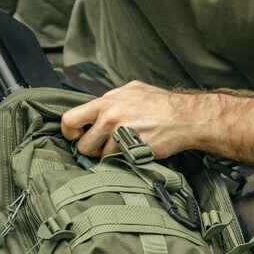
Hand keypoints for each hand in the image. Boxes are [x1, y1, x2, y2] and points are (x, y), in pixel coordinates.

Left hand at [61, 82, 197, 158]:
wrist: (184, 118)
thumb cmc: (161, 104)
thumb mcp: (132, 90)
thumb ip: (111, 99)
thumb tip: (98, 106)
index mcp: (106, 102)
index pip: (70, 119)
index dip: (70, 132)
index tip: (77, 135)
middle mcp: (109, 118)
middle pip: (82, 145)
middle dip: (90, 148)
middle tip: (102, 146)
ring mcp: (120, 136)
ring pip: (99, 157)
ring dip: (109, 155)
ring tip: (124, 146)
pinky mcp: (131, 151)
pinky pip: (116, 162)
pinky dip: (122, 160)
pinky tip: (134, 150)